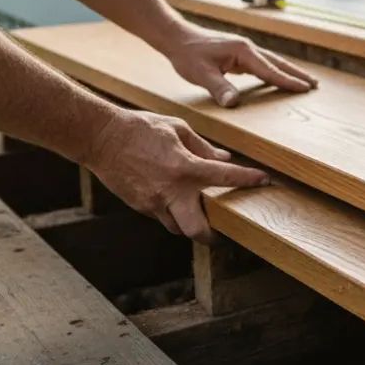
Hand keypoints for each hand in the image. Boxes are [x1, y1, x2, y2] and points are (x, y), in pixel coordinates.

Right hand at [84, 109, 266, 242]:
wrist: (100, 138)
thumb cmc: (141, 128)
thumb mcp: (177, 129)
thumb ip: (203, 147)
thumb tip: (223, 160)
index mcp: (185, 167)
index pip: (225, 177)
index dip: (248, 179)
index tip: (264, 180)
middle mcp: (171, 190)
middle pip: (197, 230)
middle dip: (213, 236)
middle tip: (224, 230)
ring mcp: (153, 202)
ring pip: (178, 227)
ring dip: (191, 224)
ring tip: (199, 214)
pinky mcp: (140, 206)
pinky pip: (162, 216)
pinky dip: (172, 212)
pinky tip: (174, 200)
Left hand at [162, 25, 317, 106]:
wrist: (176, 38)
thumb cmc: (187, 54)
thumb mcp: (201, 73)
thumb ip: (219, 88)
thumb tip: (234, 103)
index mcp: (243, 51)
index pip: (270, 70)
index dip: (287, 81)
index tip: (305, 88)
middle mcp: (248, 48)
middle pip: (278, 63)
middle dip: (296, 74)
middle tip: (315, 85)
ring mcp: (244, 50)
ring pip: (272, 62)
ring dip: (288, 71)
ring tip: (304, 81)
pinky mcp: (239, 54)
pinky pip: (262, 64)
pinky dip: (274, 71)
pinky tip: (277, 77)